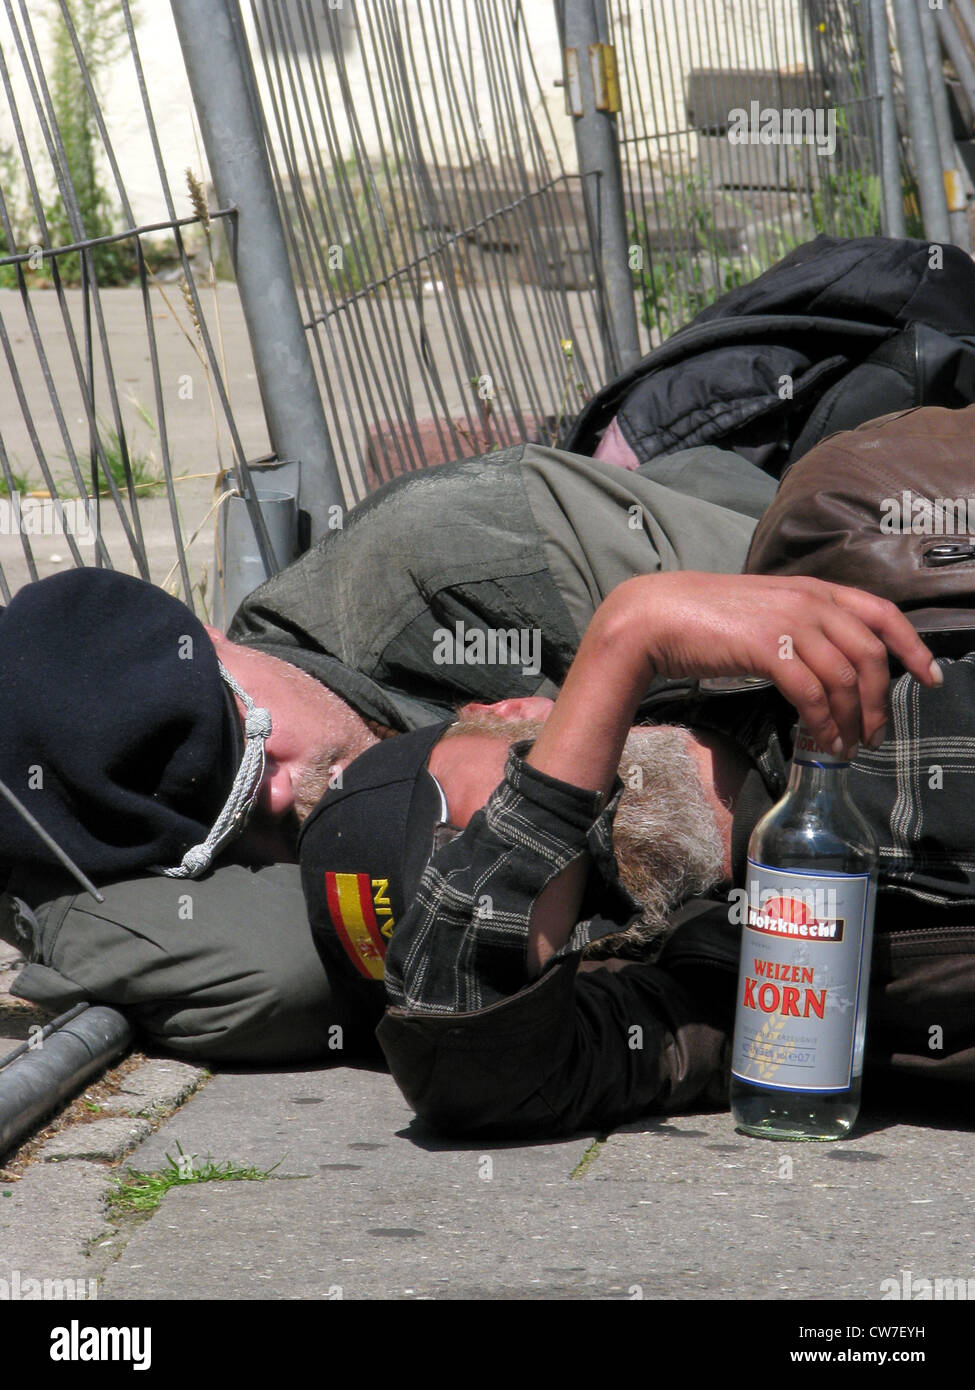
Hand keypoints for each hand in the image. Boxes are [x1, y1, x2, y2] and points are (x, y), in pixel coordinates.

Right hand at [609, 572, 940, 756]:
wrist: (657, 616)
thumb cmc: (705, 618)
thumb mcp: (766, 611)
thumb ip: (802, 628)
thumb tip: (828, 667)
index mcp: (814, 589)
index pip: (883, 613)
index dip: (913, 647)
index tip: (930, 677)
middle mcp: (810, 601)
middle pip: (871, 655)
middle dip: (882, 701)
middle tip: (876, 733)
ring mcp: (790, 623)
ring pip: (846, 679)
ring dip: (853, 720)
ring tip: (847, 746)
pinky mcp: (768, 649)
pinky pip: (813, 694)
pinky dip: (824, 723)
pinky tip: (822, 741)